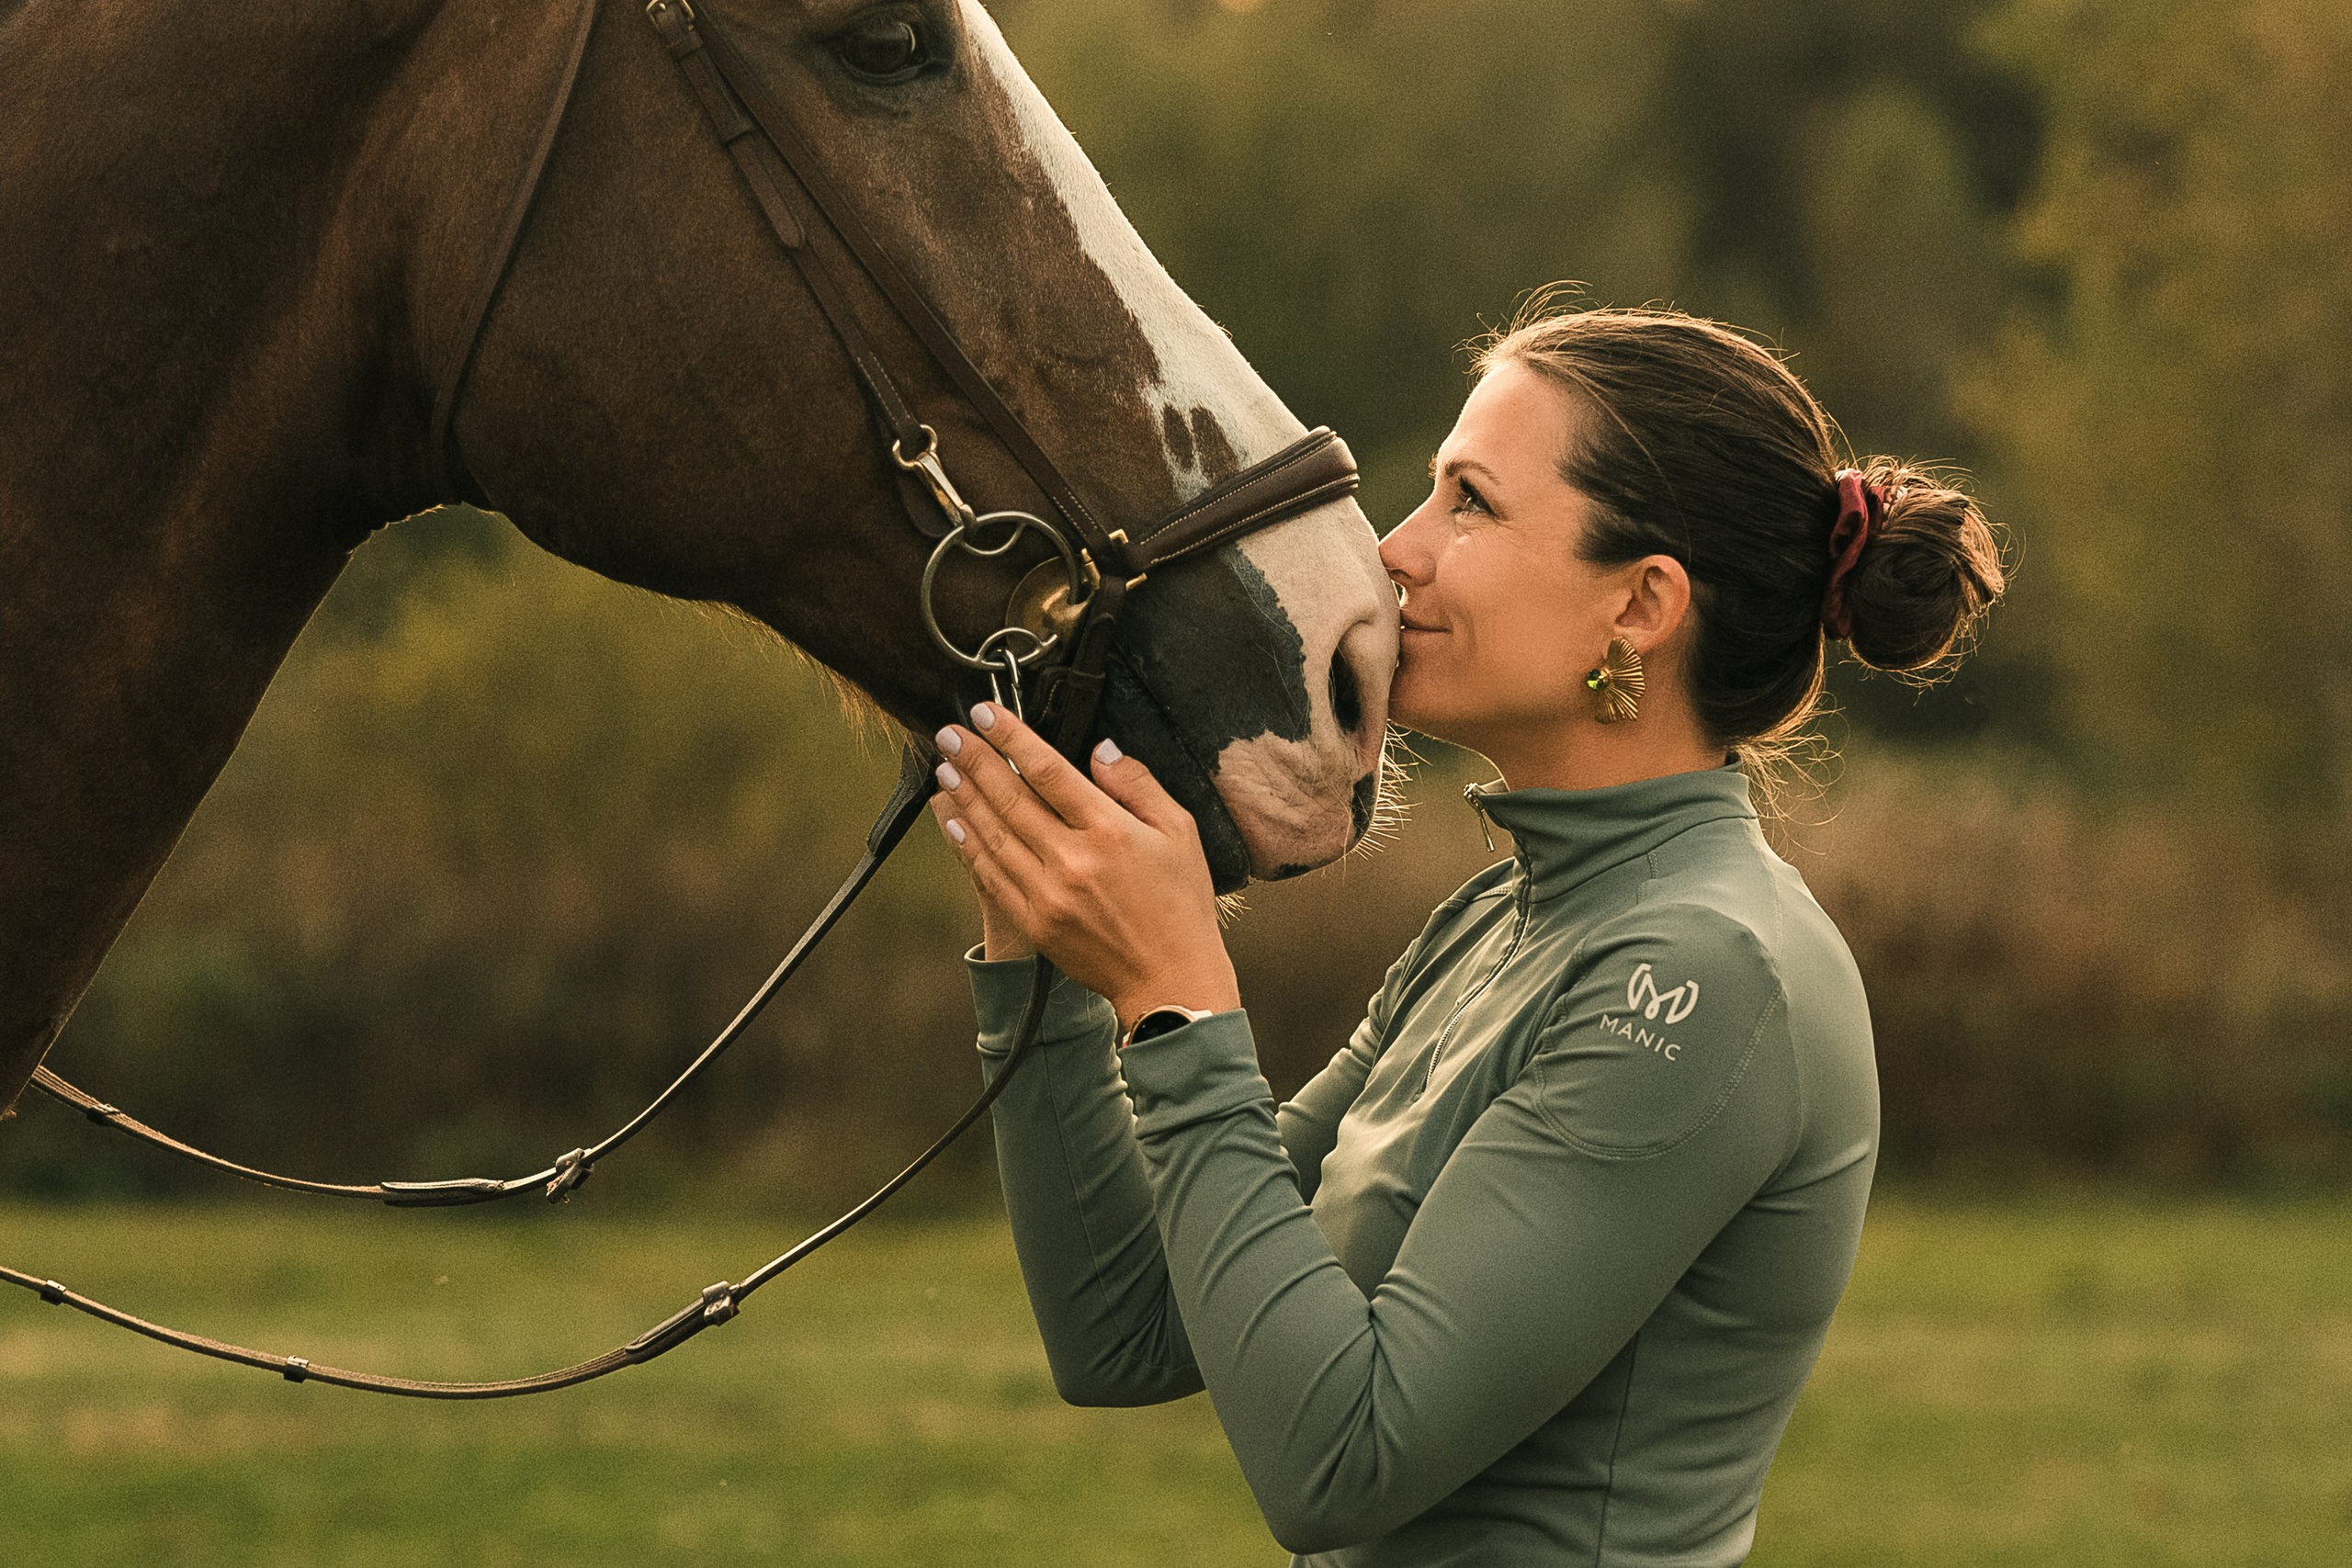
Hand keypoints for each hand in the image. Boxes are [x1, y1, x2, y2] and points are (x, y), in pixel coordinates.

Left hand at [929, 702, 1239, 1032]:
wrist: (1171, 981)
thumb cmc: (1181, 904)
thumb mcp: (1181, 832)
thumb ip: (1139, 785)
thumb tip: (1100, 750)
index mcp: (1110, 831)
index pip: (1048, 771)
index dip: (1012, 738)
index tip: (986, 713)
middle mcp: (1073, 859)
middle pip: (1011, 798)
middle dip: (974, 760)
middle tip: (950, 733)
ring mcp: (1049, 894)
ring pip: (994, 834)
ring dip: (964, 797)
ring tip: (945, 768)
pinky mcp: (1036, 922)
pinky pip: (991, 875)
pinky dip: (968, 844)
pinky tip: (953, 820)